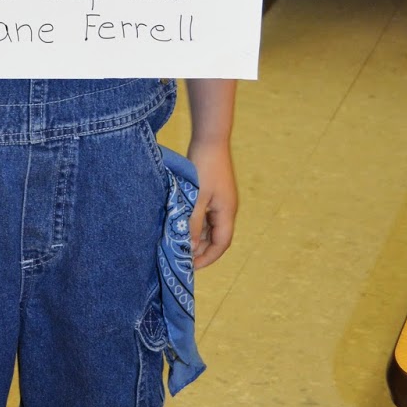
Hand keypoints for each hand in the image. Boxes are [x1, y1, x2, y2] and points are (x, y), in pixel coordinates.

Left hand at [187, 138, 236, 268]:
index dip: (207, 258)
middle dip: (201, 251)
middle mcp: (226, 210)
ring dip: (198, 238)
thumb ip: (194, 224)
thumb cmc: (204, 167)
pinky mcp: (213, 194)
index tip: (191, 267)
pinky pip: (206, 217)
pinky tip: (182, 227)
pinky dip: (196, 225)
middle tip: (182, 259)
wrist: (210, 139)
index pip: (221, 245)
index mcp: (227, 212)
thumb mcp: (197, 198)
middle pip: (217, 238)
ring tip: (179, 245)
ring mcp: (221, 201)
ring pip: (210, 228)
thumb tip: (191, 248)